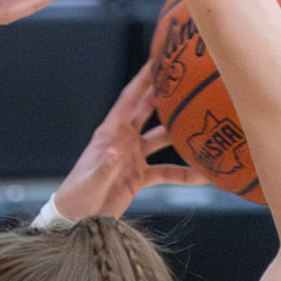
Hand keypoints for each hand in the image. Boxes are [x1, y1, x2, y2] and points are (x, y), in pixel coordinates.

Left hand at [54, 63, 191, 218]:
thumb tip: (119, 150)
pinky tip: (203, 175)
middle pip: (149, 110)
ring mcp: (133, 157)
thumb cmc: (77, 198)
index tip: (160, 59)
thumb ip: (105, 166)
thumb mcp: (90, 183)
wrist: (76, 221)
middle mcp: (124, 140)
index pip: (129, 99)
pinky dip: (183, 174)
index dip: (144, 79)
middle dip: (167, 93)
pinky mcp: (139, 176)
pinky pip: (166, 172)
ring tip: (205, 123)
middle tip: (190, 77)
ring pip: (162, 138)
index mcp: (109, 133)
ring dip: (181, 133)